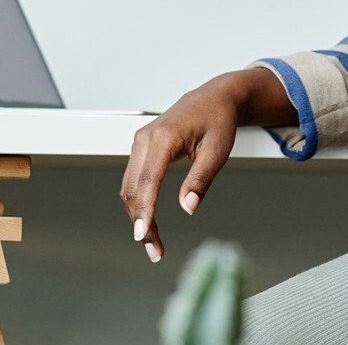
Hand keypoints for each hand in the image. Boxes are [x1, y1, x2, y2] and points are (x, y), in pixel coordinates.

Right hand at [118, 81, 238, 263]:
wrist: (215, 97)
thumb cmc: (218, 120)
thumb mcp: (217, 151)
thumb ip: (201, 179)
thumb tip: (188, 207)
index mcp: (164, 137)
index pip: (148, 181)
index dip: (144, 211)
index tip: (142, 235)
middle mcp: (145, 139)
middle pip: (132, 189)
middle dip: (140, 222)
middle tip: (155, 250)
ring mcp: (140, 142)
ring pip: (129, 187)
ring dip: (138, 216)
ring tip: (154, 242)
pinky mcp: (142, 148)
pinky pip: (134, 180)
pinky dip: (139, 203)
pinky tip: (149, 222)